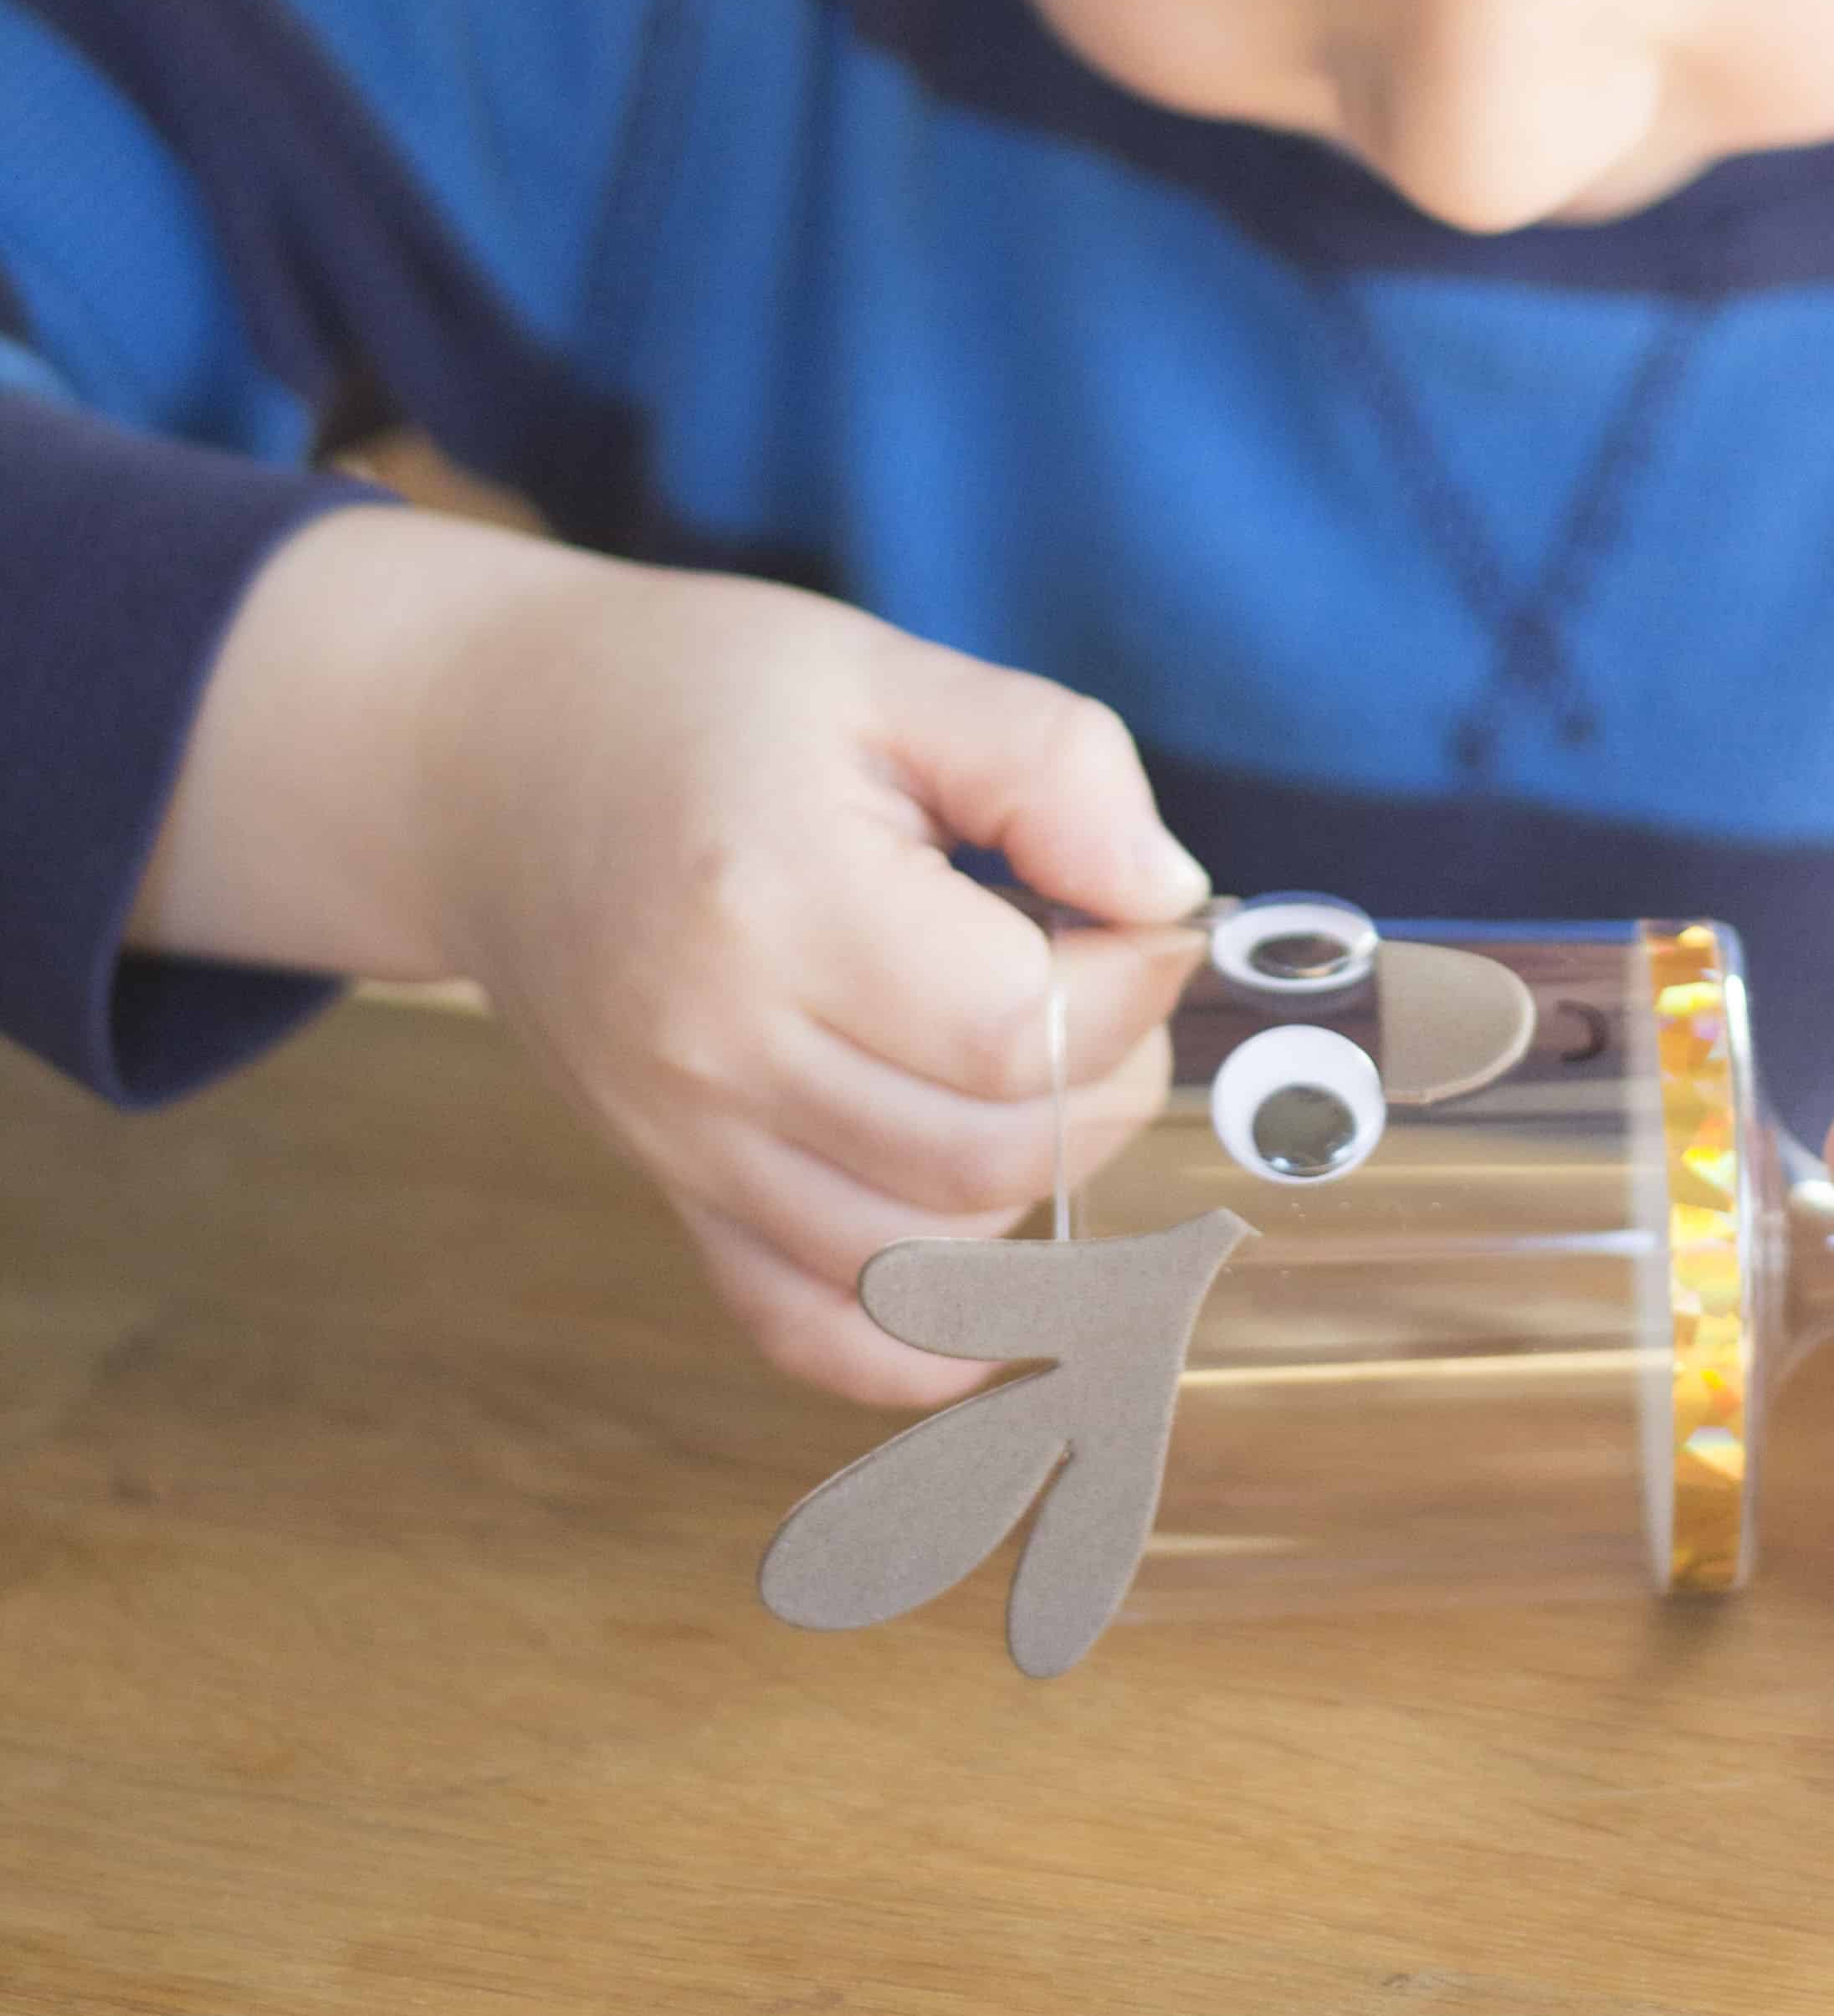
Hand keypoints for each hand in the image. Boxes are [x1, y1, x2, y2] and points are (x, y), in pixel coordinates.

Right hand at [135, 508, 1211, 1400]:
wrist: (484, 761)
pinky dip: (917, 1342)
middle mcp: (718, 1052)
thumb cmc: (695, 699)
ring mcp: (684, 1143)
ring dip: (1037, 1187)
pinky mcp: (672, 1189)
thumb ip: (1051, 766)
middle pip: (986, 1163)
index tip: (1141, 916)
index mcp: (778, 903)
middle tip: (1106, 982)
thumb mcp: (884, 673)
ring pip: (922, 1265)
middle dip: (1107, 1084)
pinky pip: (805, 1329)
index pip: (1017, 1032)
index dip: (1130, 986)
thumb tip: (1168, 896)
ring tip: (1041, 1063)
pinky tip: (995, 1294)